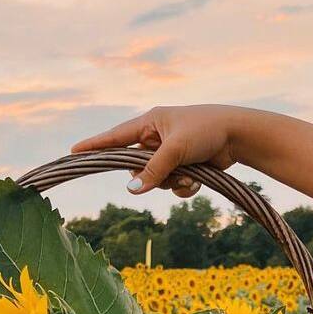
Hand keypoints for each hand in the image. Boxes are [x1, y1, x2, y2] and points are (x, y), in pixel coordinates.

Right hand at [71, 104, 243, 197]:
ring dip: (172, 182)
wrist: (239, 137)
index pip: (114, 138)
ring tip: (191, 171)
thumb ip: (153, 170)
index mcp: (149, 123)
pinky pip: (172, 187)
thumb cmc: (206, 130)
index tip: (73, 152)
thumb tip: (131, 190)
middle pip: (137, 168)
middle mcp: (156, 138)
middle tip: (170, 169)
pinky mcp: (183, 167)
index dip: (94, 146)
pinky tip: (198, 178)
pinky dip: (184, 187)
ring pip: (156, 181)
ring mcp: (169, 154)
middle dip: (153, 175)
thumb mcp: (176, 149)